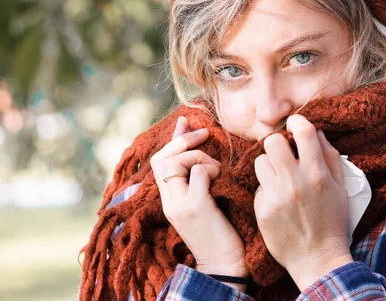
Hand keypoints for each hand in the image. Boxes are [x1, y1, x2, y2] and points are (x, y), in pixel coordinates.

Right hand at [150, 116, 248, 290]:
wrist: (224, 265)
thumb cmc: (221, 232)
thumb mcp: (204, 202)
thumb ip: (199, 180)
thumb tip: (203, 152)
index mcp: (169, 199)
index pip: (159, 160)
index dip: (173, 138)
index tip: (187, 123)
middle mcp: (169, 200)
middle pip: (162, 157)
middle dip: (184, 140)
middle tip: (205, 134)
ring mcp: (179, 204)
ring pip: (176, 161)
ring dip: (200, 156)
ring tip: (217, 168)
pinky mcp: (195, 206)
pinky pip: (200, 172)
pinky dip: (212, 168)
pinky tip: (222, 179)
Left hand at [253, 114, 352, 290]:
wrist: (317, 259)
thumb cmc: (333, 222)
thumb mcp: (340, 188)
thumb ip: (330, 157)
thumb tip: (317, 132)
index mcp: (317, 174)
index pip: (303, 131)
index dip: (297, 121)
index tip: (295, 124)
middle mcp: (295, 182)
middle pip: (272, 141)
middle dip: (277, 144)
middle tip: (283, 154)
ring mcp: (276, 196)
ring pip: (260, 162)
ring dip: (269, 167)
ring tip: (280, 179)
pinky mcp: (262, 210)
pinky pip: (258, 188)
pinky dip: (267, 191)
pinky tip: (278, 202)